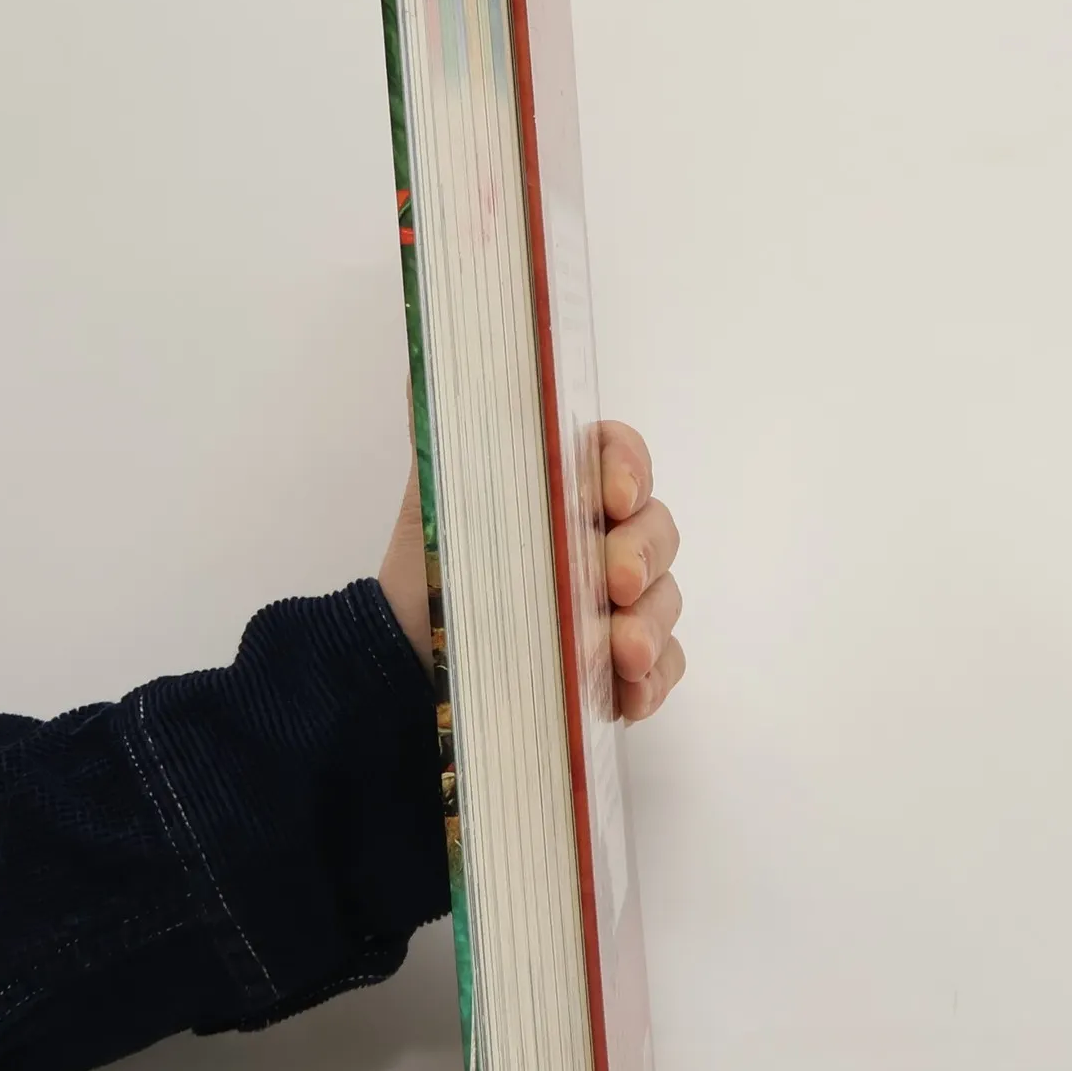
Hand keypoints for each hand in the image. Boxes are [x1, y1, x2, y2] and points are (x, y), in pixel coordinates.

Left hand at [379, 418, 684, 722]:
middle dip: (642, 555)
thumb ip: (448, 436)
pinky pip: (661, 669)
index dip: (627, 469)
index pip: (620, 456)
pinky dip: (651, 682)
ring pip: (664, 602)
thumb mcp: (437, 497)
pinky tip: (628, 696)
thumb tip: (431, 375)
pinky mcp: (622, 665)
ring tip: (622, 655)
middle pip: (656, 530)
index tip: (610, 498)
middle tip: (617, 584)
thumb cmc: (436, 565)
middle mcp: (607, 537)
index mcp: (571, 484)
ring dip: (650, 626)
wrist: (407, 654)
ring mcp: (622, 603)